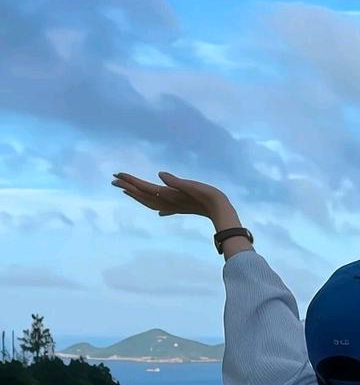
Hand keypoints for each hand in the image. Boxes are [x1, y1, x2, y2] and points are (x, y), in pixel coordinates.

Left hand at [111, 170, 229, 219]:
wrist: (221, 210)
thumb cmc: (208, 196)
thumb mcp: (192, 185)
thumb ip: (176, 181)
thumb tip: (161, 174)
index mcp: (169, 195)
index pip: (144, 187)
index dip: (130, 181)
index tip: (117, 175)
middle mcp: (168, 202)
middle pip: (142, 195)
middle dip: (127, 187)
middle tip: (114, 181)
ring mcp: (172, 206)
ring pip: (148, 202)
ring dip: (136, 196)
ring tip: (125, 190)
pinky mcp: (178, 207)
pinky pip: (159, 206)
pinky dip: (151, 204)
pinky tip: (153, 208)